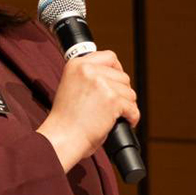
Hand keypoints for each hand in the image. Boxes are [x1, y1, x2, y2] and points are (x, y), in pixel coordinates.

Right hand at [37, 50, 137, 168]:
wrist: (62, 137)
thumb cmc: (66, 119)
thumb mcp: (71, 86)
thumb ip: (88, 77)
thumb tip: (114, 76)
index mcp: (76, 64)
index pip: (109, 57)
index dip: (118, 70)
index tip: (118, 81)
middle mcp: (88, 70)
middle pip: (123, 76)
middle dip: (122, 92)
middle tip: (115, 105)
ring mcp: (101, 84)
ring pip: (130, 92)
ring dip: (127, 105)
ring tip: (116, 116)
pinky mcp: (112, 100)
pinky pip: (133, 108)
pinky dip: (132, 117)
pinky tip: (126, 121)